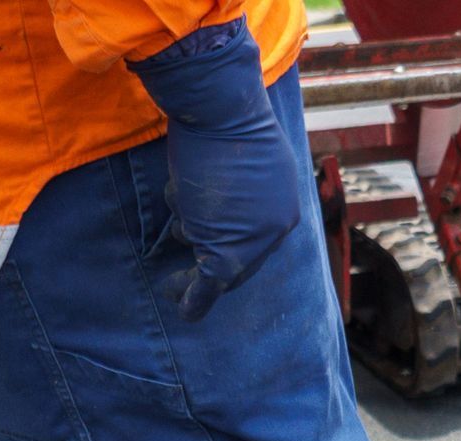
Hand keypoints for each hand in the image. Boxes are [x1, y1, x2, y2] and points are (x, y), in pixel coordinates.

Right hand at [129, 19, 302, 319]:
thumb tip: (224, 203)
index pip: (255, 241)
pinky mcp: (226, 249)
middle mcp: (275, 229)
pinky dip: (193, 298)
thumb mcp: (248, 151)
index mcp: (285, 207)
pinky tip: (182, 309)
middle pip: (240, 260)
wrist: (222, 110)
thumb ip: (244, 184)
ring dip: (184, 235)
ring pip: (209, 253)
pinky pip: (210, 283)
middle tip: (177, 282)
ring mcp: (252, 241)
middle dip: (208, 269)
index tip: (203, 256)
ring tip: (175, 217)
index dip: (225, 247)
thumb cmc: (228, 118)